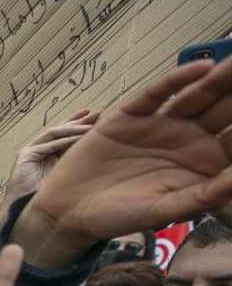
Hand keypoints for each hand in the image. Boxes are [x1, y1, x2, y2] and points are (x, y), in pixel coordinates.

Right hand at [17, 54, 231, 267]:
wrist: (68, 211)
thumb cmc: (118, 217)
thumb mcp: (164, 210)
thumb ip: (204, 196)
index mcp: (203, 163)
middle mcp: (186, 139)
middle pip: (223, 109)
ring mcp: (160, 124)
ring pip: (197, 95)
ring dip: (220, 79)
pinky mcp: (130, 115)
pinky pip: (158, 93)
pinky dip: (177, 80)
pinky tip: (200, 69)